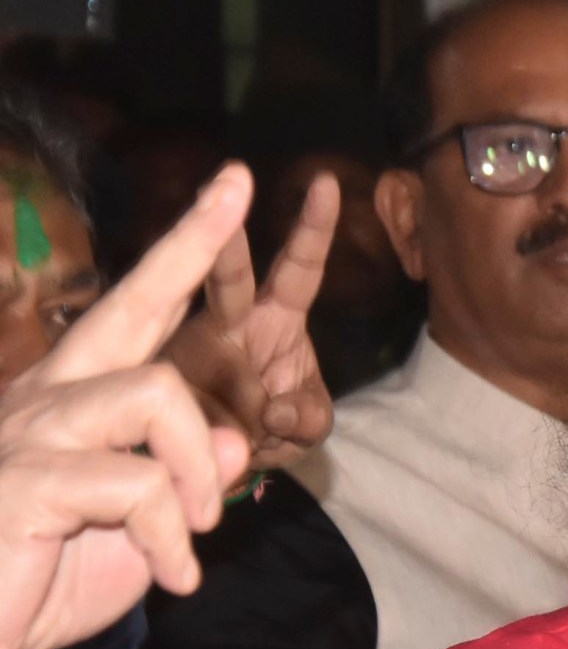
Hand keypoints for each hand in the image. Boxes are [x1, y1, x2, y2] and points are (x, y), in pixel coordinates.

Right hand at [0, 168, 254, 648]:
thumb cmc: (42, 583)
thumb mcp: (140, 532)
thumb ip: (184, 483)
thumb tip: (228, 439)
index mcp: (72, 401)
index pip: (135, 313)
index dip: (184, 250)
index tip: (231, 186)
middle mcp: (44, 398)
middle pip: (130, 307)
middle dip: (190, 243)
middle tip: (237, 184)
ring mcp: (29, 433)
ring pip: (157, 395)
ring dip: (201, 470)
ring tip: (198, 531)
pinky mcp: (25, 481)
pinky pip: (142, 487)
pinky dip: (176, 539)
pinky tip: (170, 578)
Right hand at [160, 171, 336, 467]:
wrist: (221, 464)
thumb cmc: (273, 428)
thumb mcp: (305, 427)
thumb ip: (306, 419)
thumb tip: (274, 412)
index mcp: (278, 319)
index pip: (302, 268)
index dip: (314, 228)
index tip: (327, 183)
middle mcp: (229, 321)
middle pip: (228, 277)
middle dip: (223, 244)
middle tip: (222, 207)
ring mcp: (189, 346)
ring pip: (195, 343)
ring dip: (222, 391)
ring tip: (248, 431)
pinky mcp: (159, 380)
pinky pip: (177, 400)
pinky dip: (200, 433)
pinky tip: (210, 450)